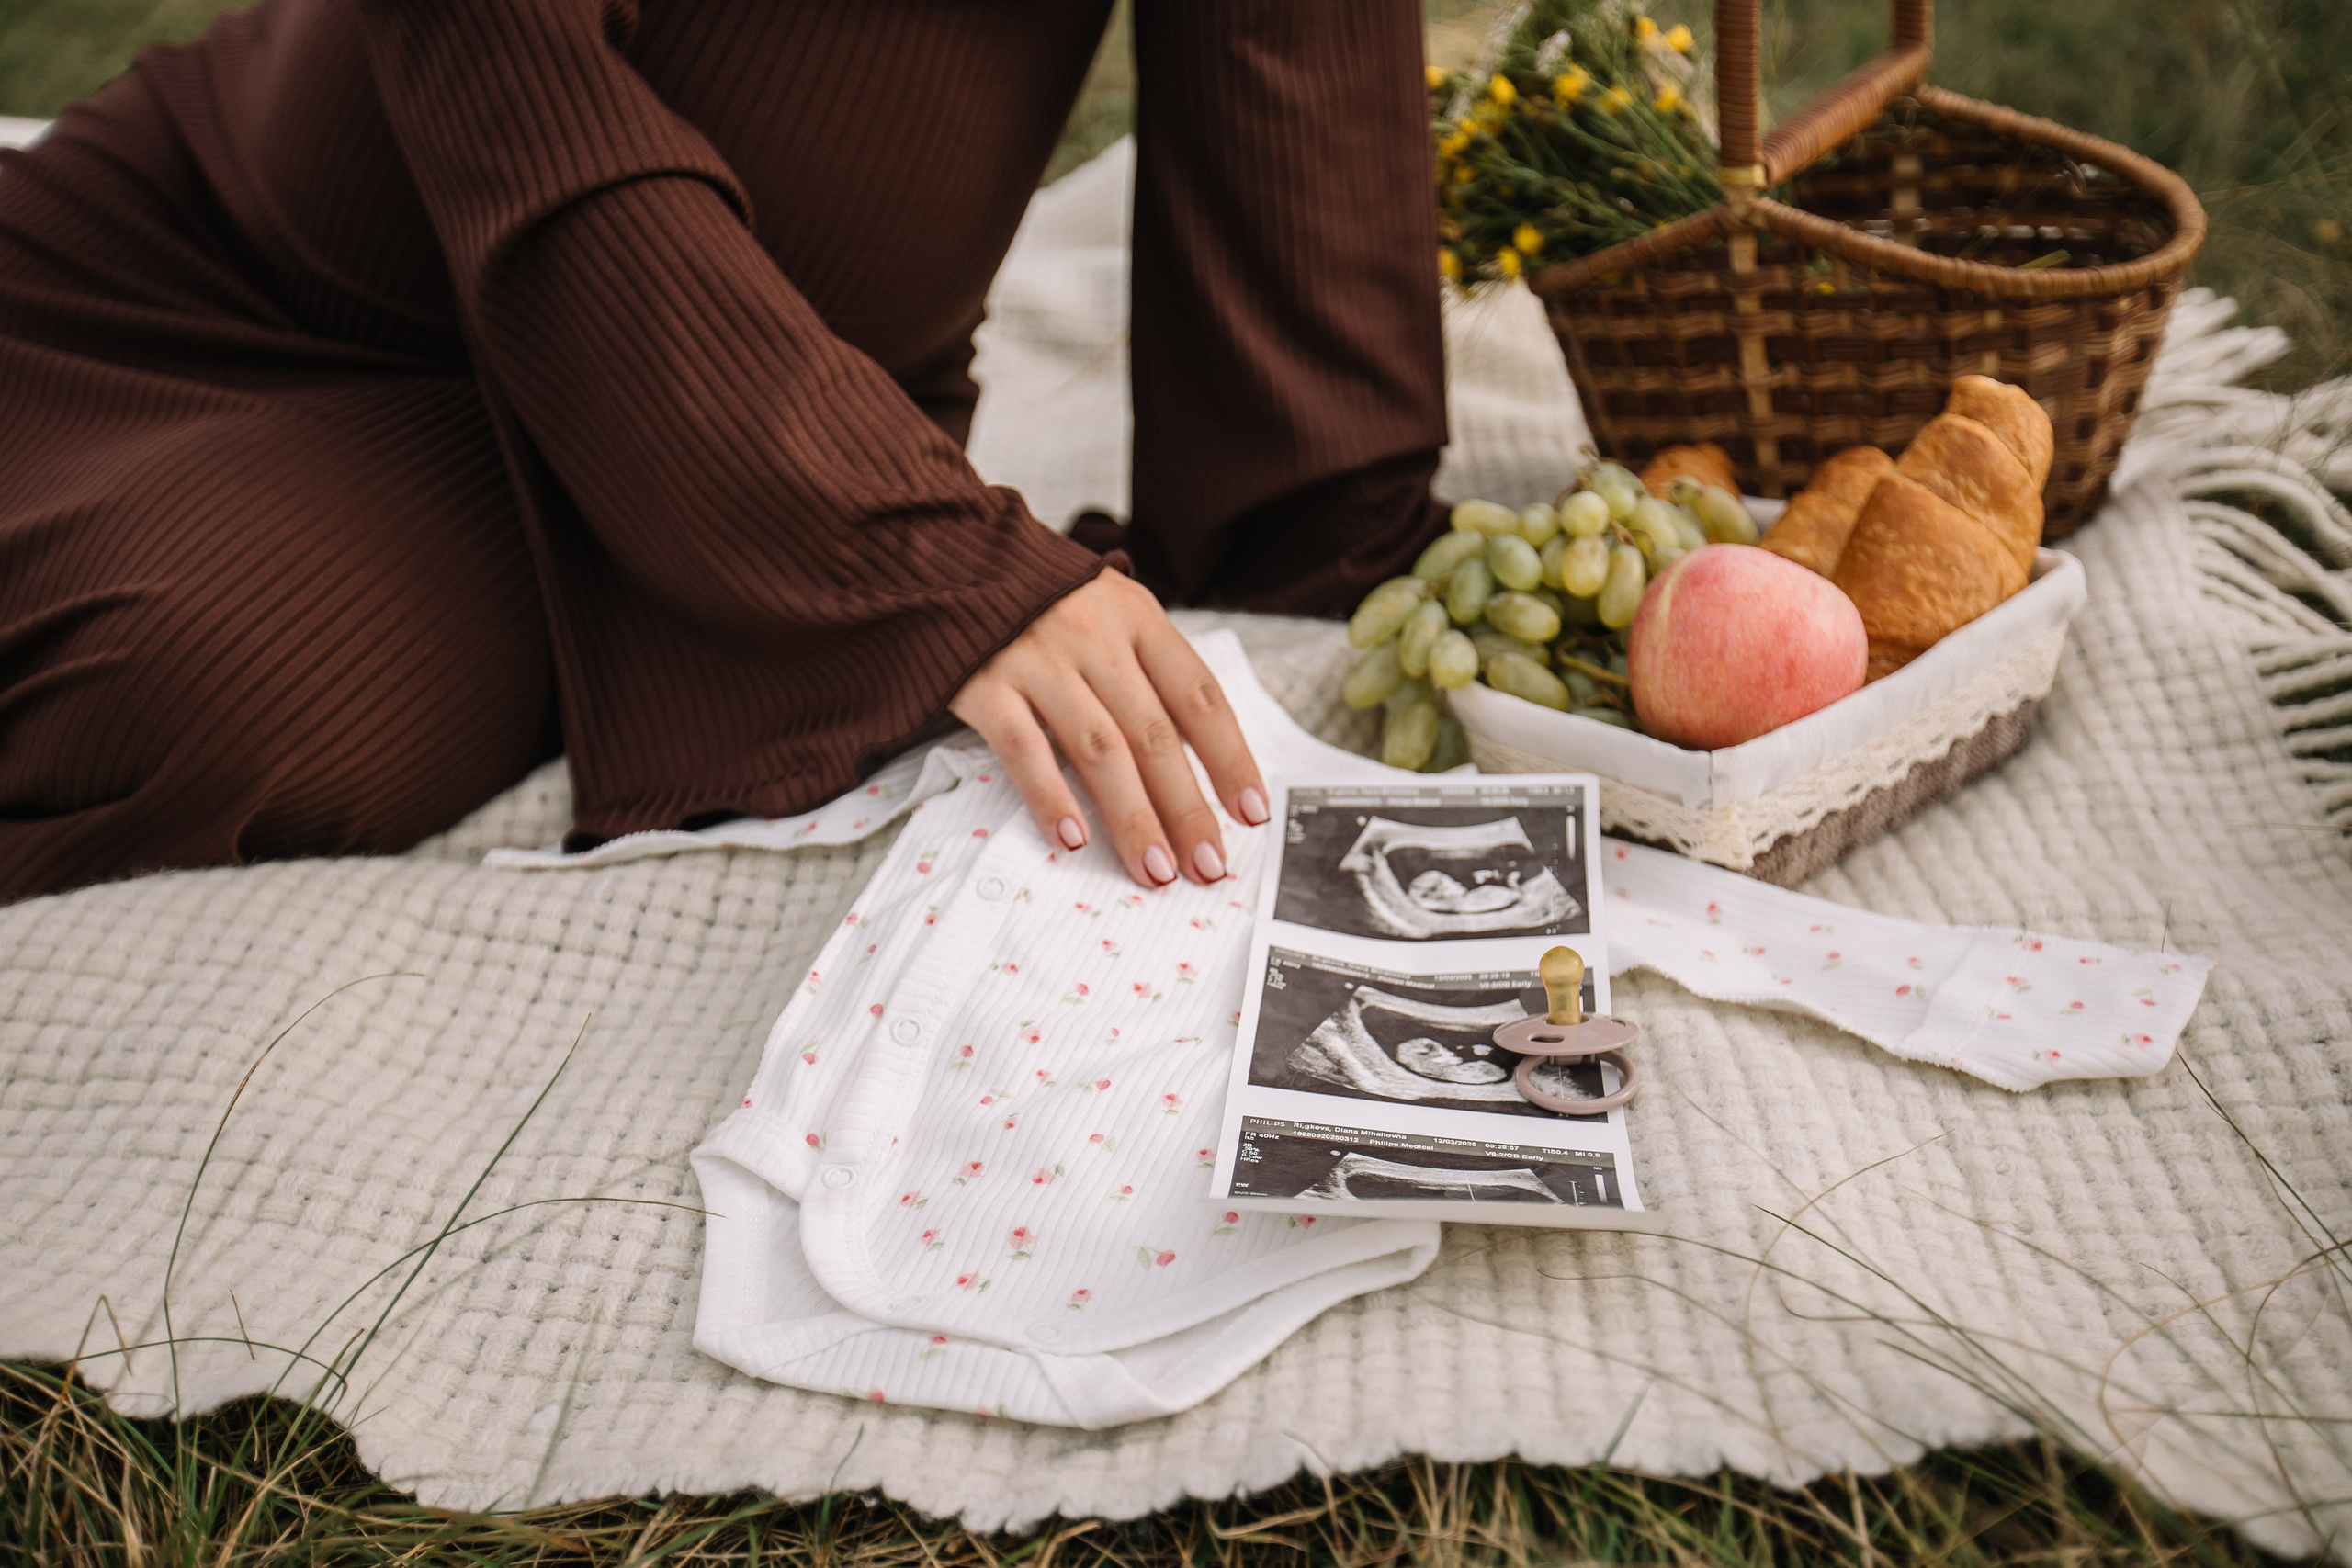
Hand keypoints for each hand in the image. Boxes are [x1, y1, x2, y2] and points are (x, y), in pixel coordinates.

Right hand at [950, 570, 1267, 887]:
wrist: (949, 557)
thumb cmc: (1043, 601)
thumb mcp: (1111, 612)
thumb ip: (1149, 672)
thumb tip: (1200, 762)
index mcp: (1138, 617)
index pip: (1198, 695)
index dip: (1230, 757)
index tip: (1250, 811)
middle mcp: (1094, 635)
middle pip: (1153, 733)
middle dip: (1186, 807)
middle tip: (1207, 863)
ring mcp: (1037, 658)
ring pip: (1098, 749)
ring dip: (1132, 817)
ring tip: (1155, 869)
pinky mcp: (984, 682)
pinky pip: (1023, 747)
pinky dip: (1050, 797)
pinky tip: (1073, 840)